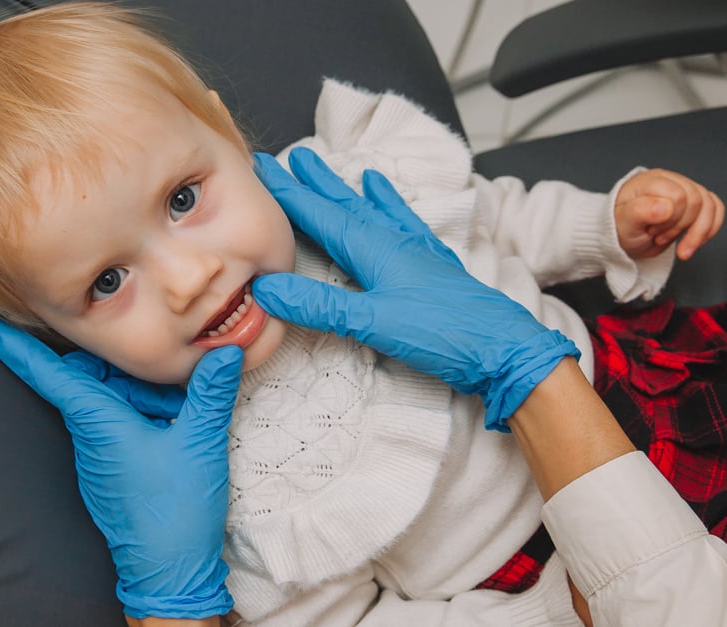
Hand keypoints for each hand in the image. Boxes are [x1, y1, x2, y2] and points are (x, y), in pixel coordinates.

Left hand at [0, 319, 240, 618]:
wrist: (168, 573)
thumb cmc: (177, 510)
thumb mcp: (200, 442)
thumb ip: (209, 393)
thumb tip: (225, 353)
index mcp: (99, 422)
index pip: (50, 376)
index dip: (19, 349)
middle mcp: (90, 437)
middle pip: (88, 381)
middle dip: (118, 368)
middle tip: (163, 378)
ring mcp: (97, 457)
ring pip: (106, 403)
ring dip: (137, 395)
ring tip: (179, 408)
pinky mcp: (109, 473)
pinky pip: (115, 428)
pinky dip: (140, 417)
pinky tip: (174, 427)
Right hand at [250, 148, 578, 431]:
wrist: (505, 349)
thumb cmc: (443, 334)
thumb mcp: (373, 323)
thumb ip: (320, 306)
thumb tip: (267, 288)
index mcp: (375, 249)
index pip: (321, 215)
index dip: (289, 194)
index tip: (261, 168)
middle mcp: (393, 240)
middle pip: (343, 204)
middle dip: (311, 183)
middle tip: (286, 156)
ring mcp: (413, 249)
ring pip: (368, 209)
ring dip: (343, 188)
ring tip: (324, 164)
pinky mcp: (429, 263)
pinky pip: (400, 221)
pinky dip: (386, 203)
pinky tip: (382, 191)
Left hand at [614, 168, 723, 259]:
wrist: (621, 236)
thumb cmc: (619, 227)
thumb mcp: (623, 223)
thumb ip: (640, 212)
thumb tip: (665, 207)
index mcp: (650, 181)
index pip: (678, 196)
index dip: (670, 220)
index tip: (651, 233)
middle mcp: (670, 180)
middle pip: (696, 201)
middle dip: (679, 227)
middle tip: (657, 236)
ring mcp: (684, 189)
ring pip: (710, 205)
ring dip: (697, 232)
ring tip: (678, 246)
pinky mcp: (694, 202)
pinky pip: (715, 209)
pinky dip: (709, 229)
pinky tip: (694, 242)